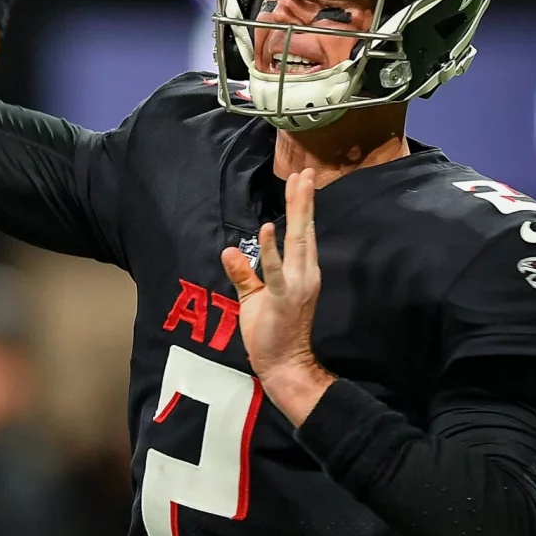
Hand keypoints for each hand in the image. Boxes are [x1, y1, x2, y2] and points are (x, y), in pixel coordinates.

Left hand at [221, 169, 336, 425]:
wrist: (285, 364)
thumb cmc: (271, 333)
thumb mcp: (254, 299)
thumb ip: (244, 274)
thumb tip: (229, 250)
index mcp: (301, 272)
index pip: (303, 233)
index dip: (303, 207)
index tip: (303, 180)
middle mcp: (304, 273)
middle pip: (304, 230)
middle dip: (304, 199)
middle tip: (306, 171)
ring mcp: (296, 285)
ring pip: (297, 241)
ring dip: (297, 212)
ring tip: (298, 185)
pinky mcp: (282, 299)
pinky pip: (275, 271)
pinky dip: (271, 249)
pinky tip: (266, 228)